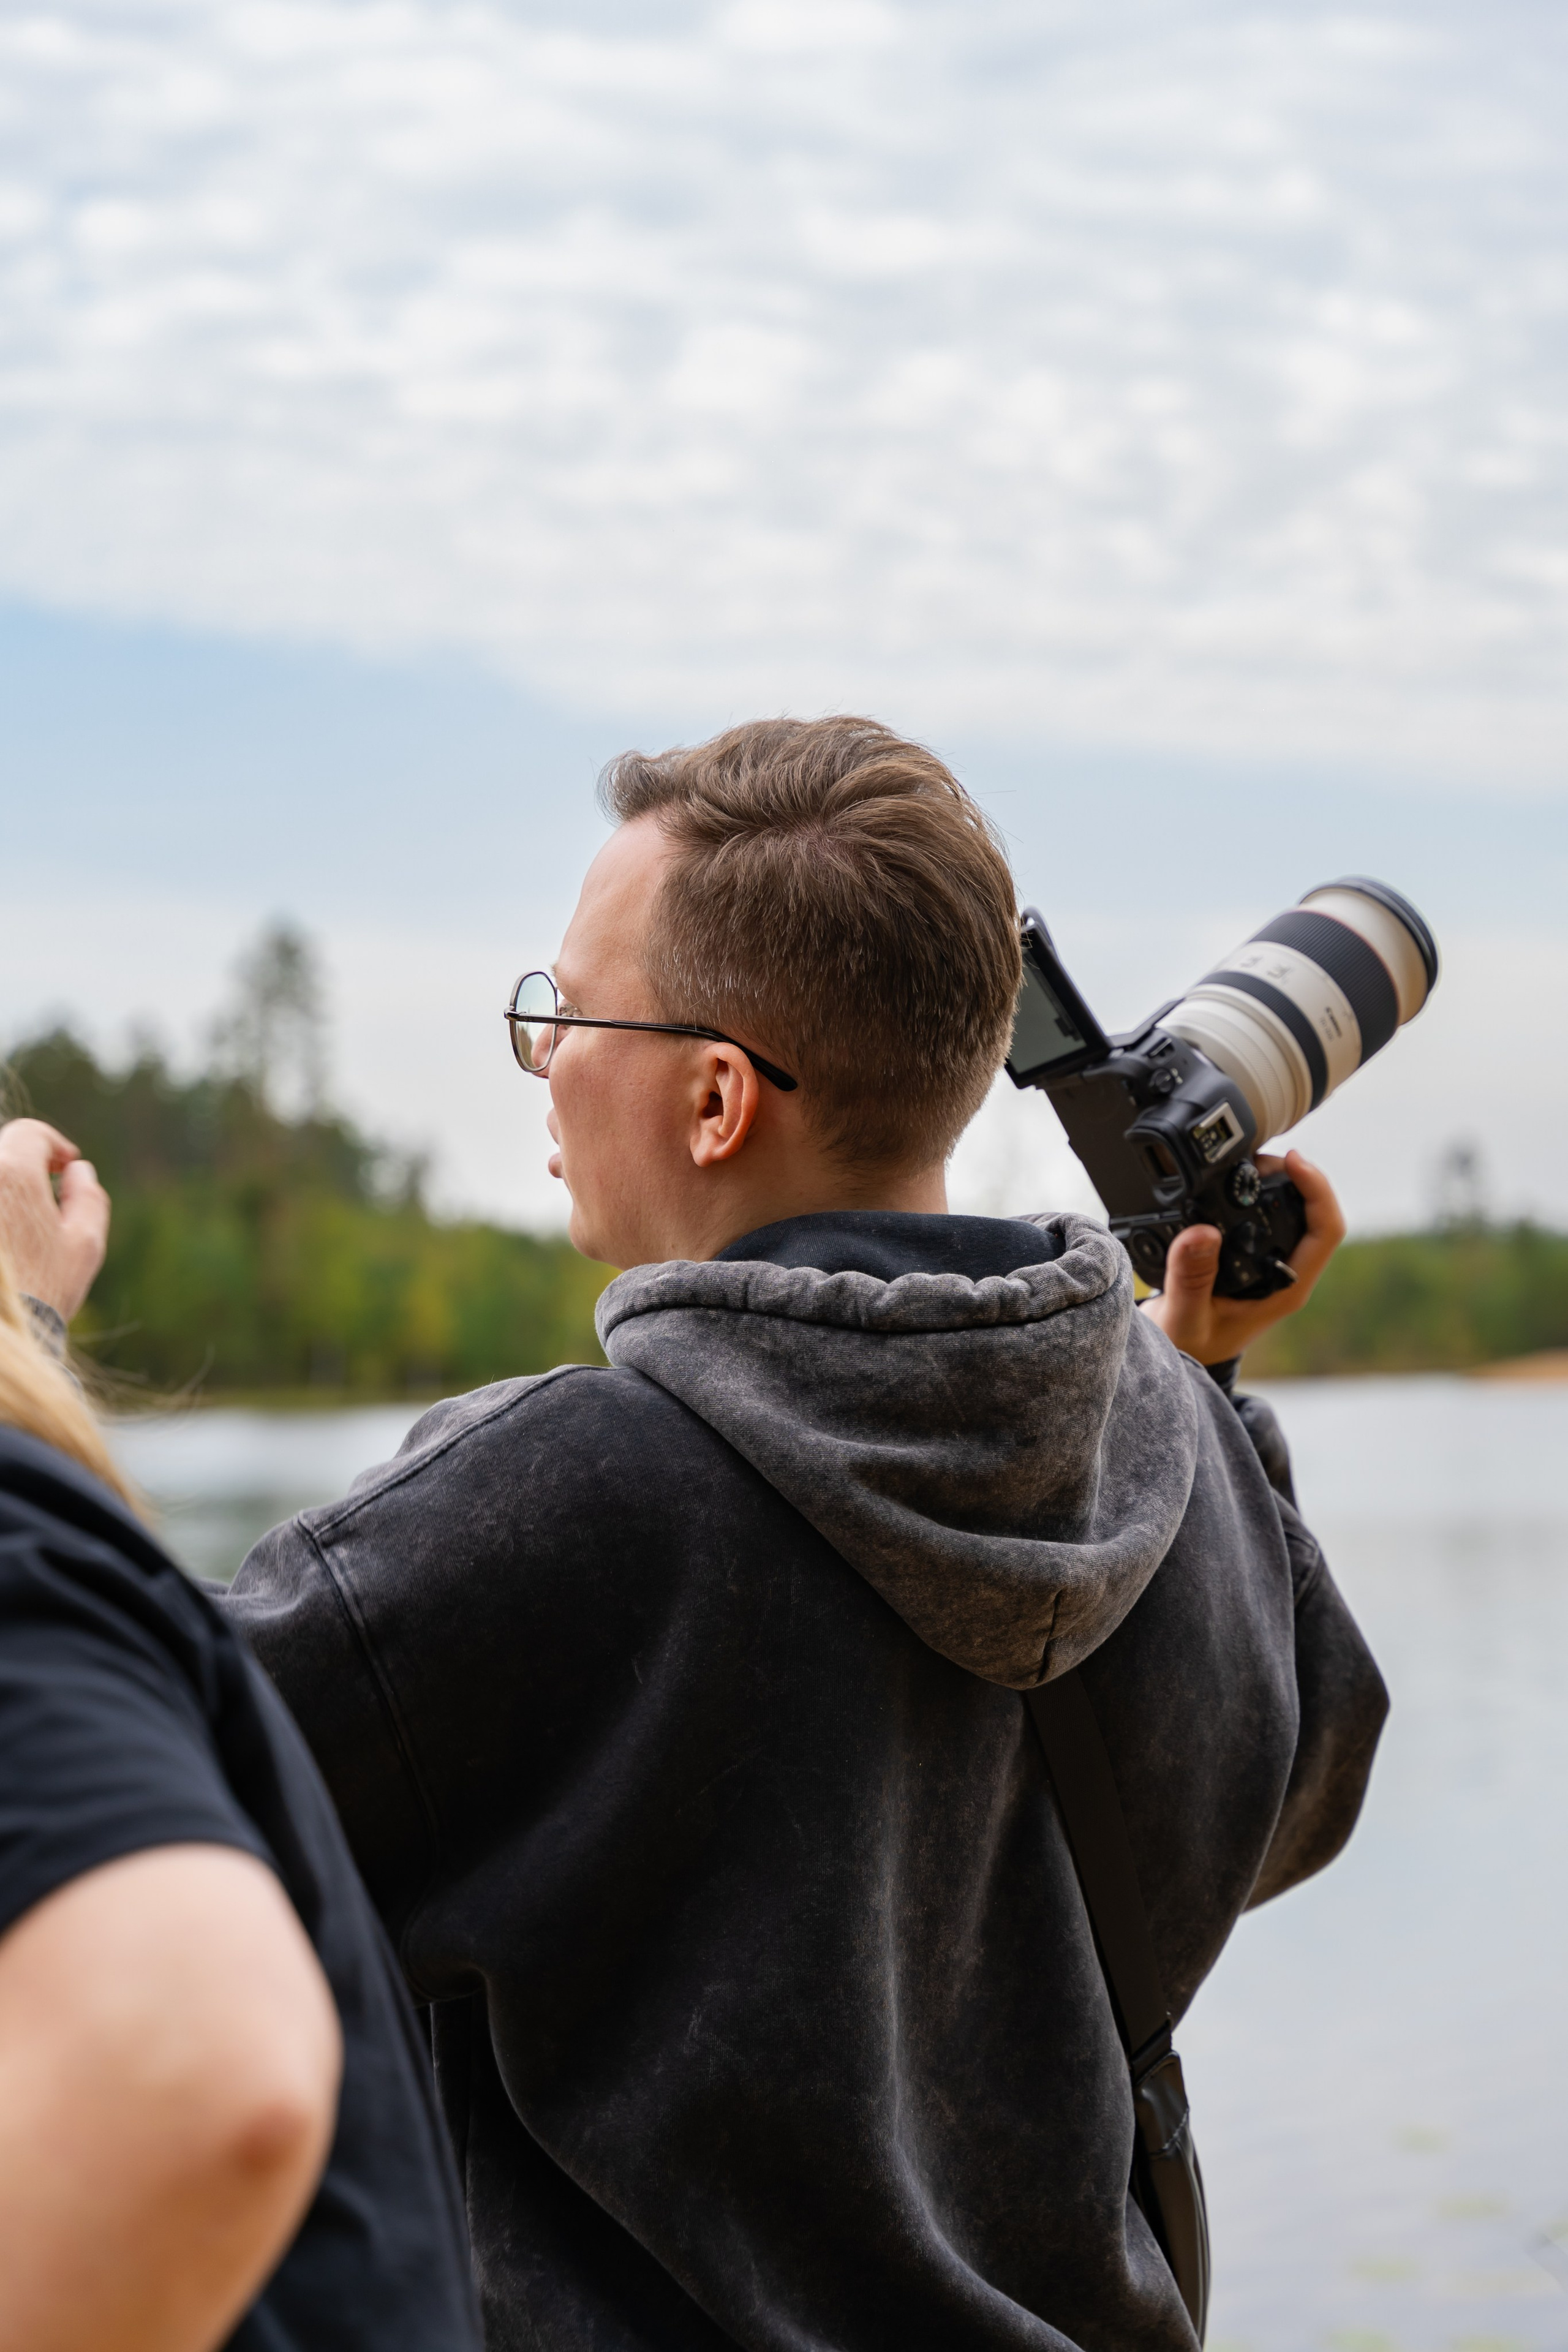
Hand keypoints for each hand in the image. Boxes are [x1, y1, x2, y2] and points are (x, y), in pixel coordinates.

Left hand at [0, 1120, 110, 1322]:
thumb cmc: (43, 1291)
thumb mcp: (85, 1245)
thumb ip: (88, 1197)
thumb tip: (77, 1172)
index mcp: (12, 1173)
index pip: (29, 1134)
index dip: (52, 1146)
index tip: (65, 1167)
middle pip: (1, 1154)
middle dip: (24, 1168)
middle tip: (45, 1193)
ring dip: (5, 1195)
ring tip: (20, 1224)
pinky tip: (6, 1246)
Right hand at [1138, 1149, 1345, 1365]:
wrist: (1180, 1358)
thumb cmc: (1188, 1346)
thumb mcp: (1185, 1317)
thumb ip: (1191, 1278)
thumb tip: (1202, 1231)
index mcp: (1286, 1290)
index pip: (1326, 1231)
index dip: (1317, 1189)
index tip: (1292, 1161)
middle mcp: (1288, 1273)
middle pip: (1316, 1212)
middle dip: (1296, 1176)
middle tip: (1259, 1156)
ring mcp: (1275, 1263)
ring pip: (1297, 1211)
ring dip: (1280, 1181)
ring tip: (1250, 1160)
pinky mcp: (1257, 1254)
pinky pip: (1274, 1215)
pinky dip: (1262, 1191)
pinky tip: (1241, 1176)